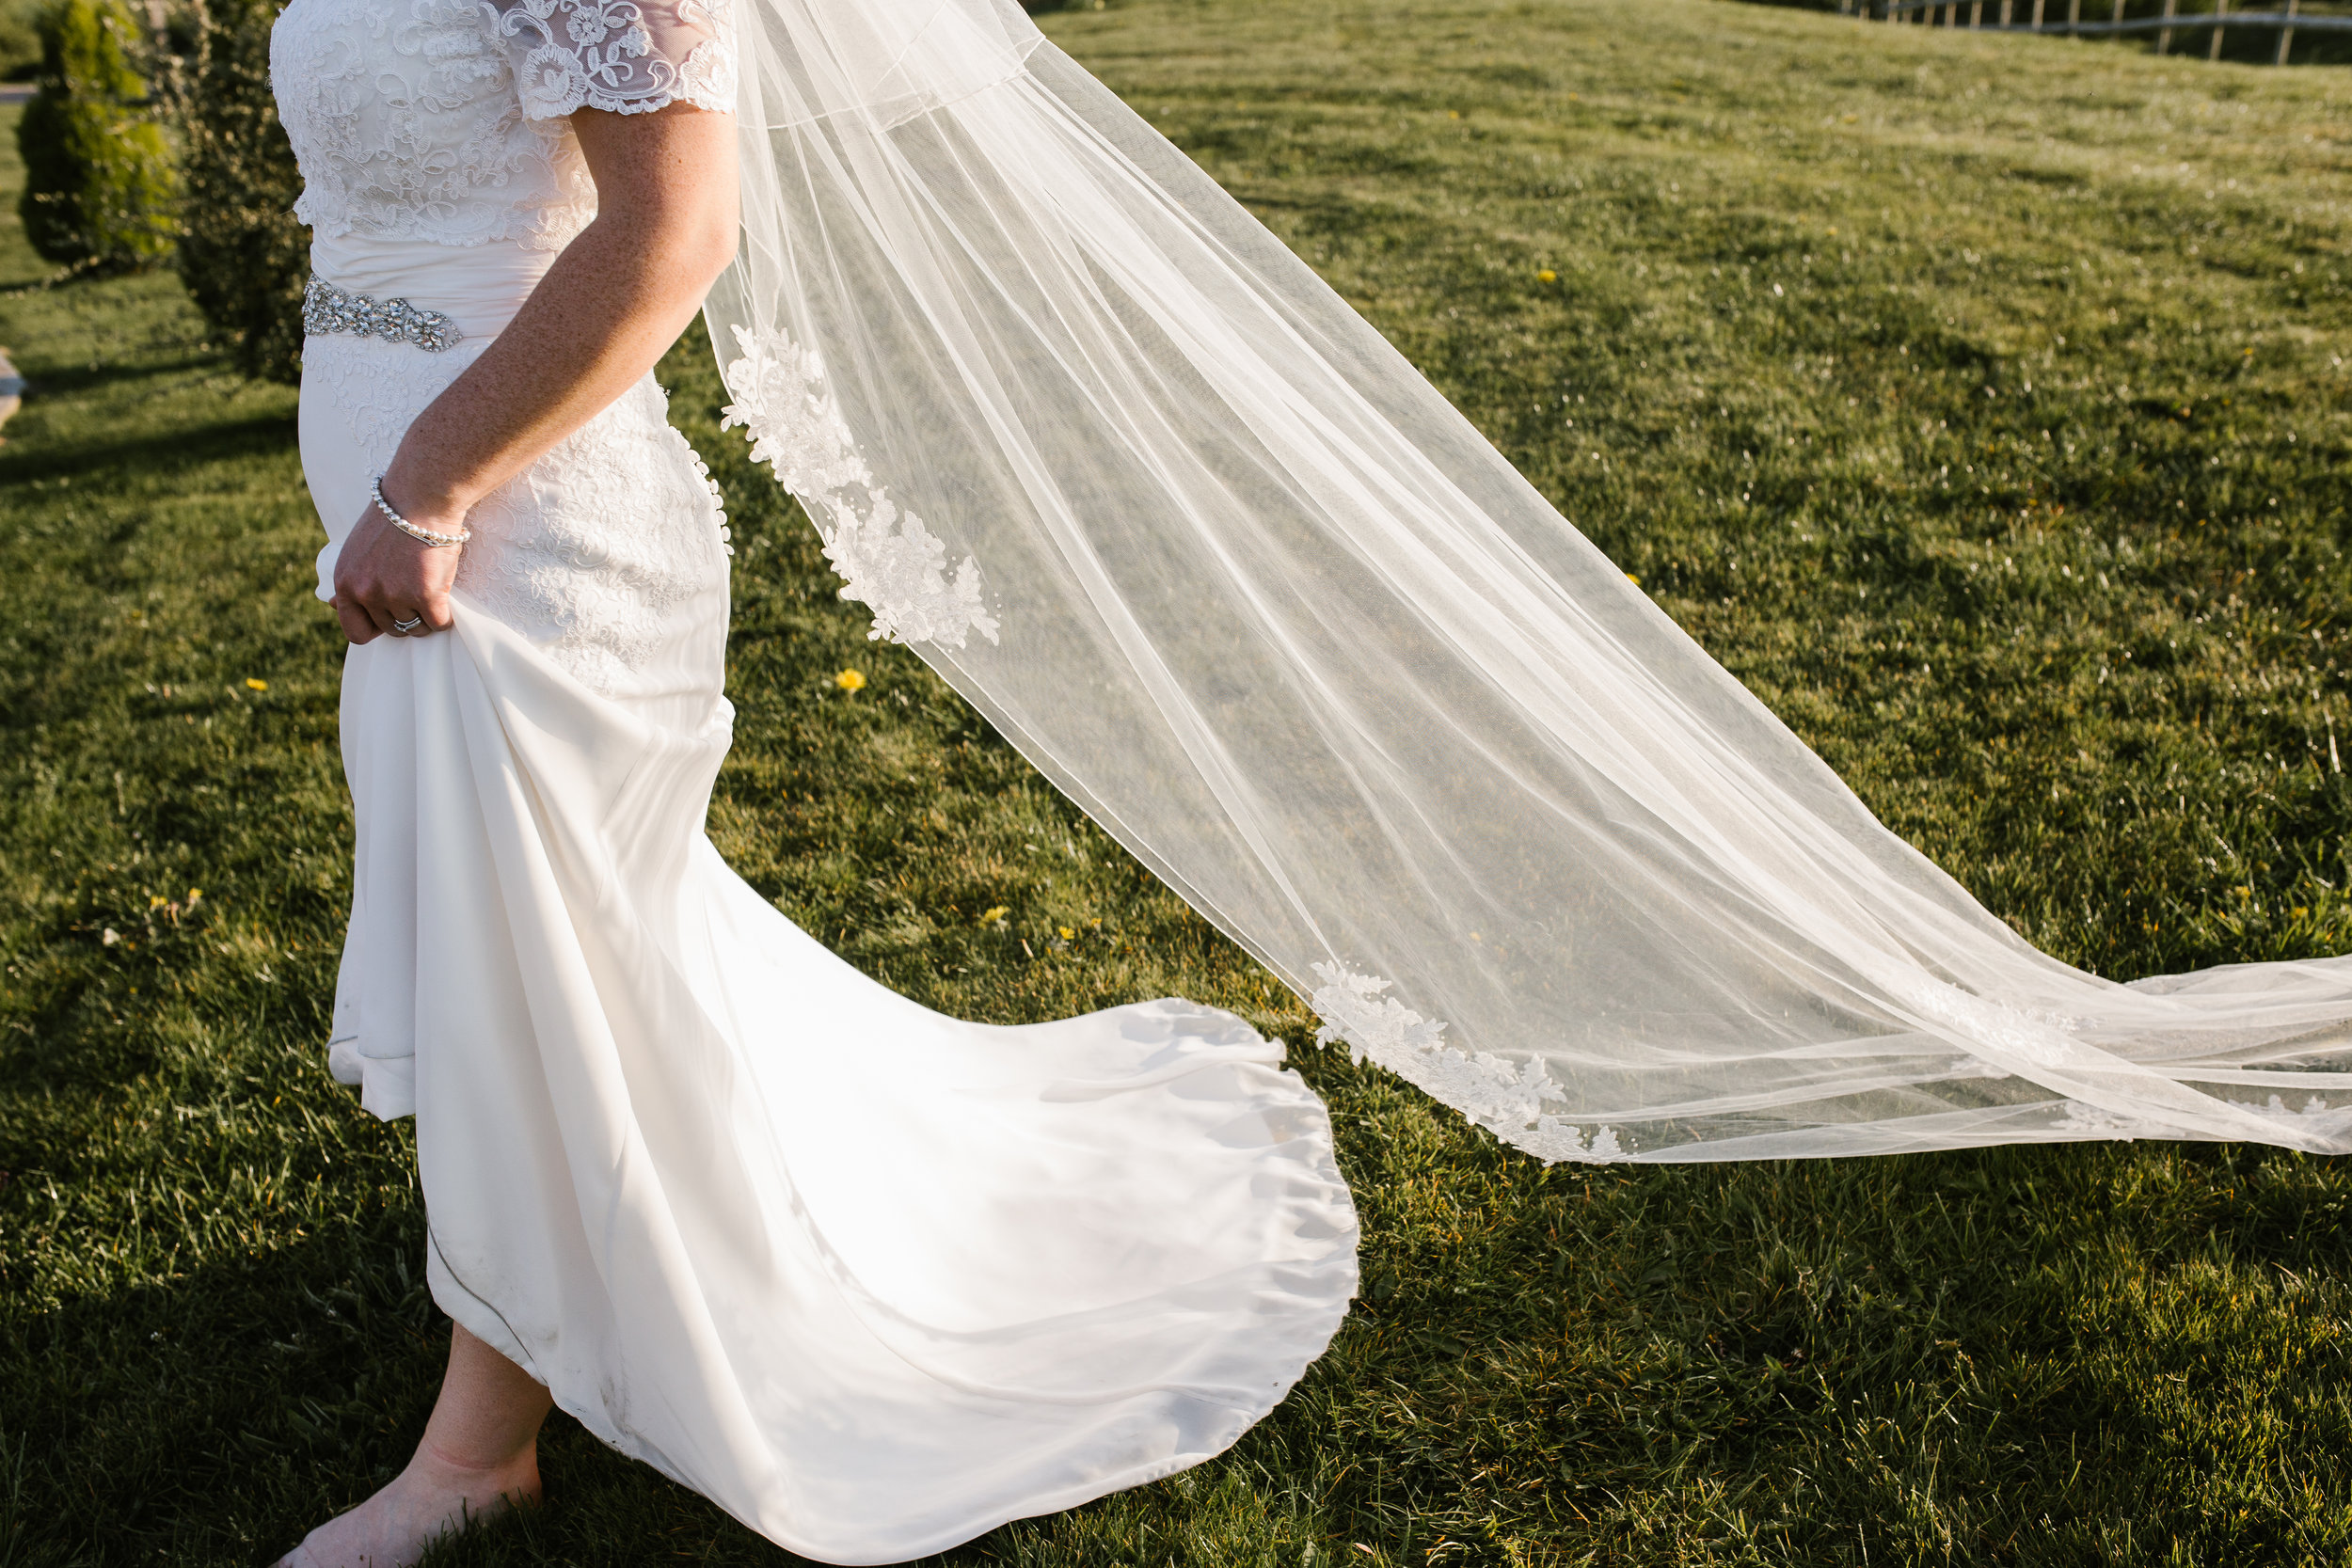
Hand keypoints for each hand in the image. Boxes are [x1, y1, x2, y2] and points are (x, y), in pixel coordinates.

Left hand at [331, 487, 466, 644]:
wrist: (420, 499)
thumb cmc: (392, 519)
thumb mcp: (356, 550)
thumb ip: (349, 581)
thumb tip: (332, 605)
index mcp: (345, 582)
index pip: (354, 631)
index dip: (375, 628)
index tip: (389, 615)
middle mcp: (366, 593)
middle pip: (391, 629)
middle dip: (406, 616)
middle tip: (417, 590)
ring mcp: (395, 596)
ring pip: (417, 628)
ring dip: (427, 614)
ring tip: (432, 587)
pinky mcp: (426, 596)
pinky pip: (439, 623)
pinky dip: (446, 615)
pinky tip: (445, 594)